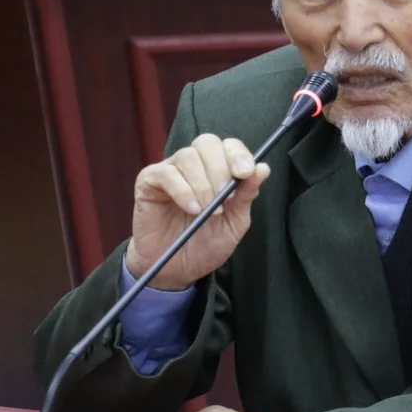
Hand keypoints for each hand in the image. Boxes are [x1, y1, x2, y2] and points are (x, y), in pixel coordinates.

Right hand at [126, 134, 269, 289]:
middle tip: (225, 196)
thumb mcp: (235, 222)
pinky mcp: (148, 182)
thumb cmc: (206, 244)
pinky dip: (182, 191)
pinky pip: (165, 174)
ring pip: (187, 156)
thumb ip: (247, 195)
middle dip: (221, 168)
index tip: (245, 173)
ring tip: (206, 210)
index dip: (238, 154)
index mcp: (217, 170)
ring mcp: (170, 171)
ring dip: (202, 184)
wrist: (178, 270)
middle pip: (207, 142)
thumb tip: (263, 167)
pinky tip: (191, 209)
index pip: (228, 145)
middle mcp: (193, 165)